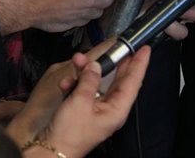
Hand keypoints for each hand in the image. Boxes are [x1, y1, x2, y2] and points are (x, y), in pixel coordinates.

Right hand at [21, 46, 151, 157]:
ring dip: (87, 72)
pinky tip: (66, 83)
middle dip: (112, 63)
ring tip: (78, 61)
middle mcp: (110, 109)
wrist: (49, 151)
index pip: (133, 82)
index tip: (144, 49)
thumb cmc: (69, 133)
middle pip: (117, 80)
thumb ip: (90, 80)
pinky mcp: (84, 110)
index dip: (139, 64)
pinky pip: (84, 91)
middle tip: (116, 47)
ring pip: (98, 83)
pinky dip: (76, 84)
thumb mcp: (80, 101)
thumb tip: (95, 66)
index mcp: (117, 110)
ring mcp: (97, 110)